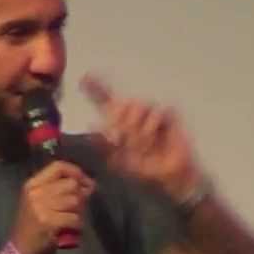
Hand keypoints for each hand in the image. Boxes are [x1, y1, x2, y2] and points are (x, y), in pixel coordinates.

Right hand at [10, 160, 95, 253]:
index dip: (76, 172)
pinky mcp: (48, 222)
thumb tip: (89, 184)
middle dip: (80, 196)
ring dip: (79, 212)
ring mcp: (41, 207)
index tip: (85, 182)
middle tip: (78, 209)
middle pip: (70, 184)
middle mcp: (35, 193)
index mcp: (32, 185)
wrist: (19, 251)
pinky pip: (75, 218)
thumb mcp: (40, 203)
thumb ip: (60, 191)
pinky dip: (77, 225)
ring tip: (72, 220)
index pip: (58, 166)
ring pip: (75, 200)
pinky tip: (71, 230)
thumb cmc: (32, 227)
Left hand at [80, 73, 203, 202]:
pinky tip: (153, 140)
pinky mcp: (168, 115)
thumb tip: (91, 124)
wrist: (167, 175)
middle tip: (117, 140)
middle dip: (117, 120)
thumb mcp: (118, 159)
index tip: (84, 78)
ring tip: (138, 144)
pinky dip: (152, 127)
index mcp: (120, 122)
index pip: (106, 101)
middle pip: (121, 102)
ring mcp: (151, 113)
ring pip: (138, 105)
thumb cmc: (144, 166)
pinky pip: (157, 111)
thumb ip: (104, 144)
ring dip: (135, 128)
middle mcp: (134, 114)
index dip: (96, 88)